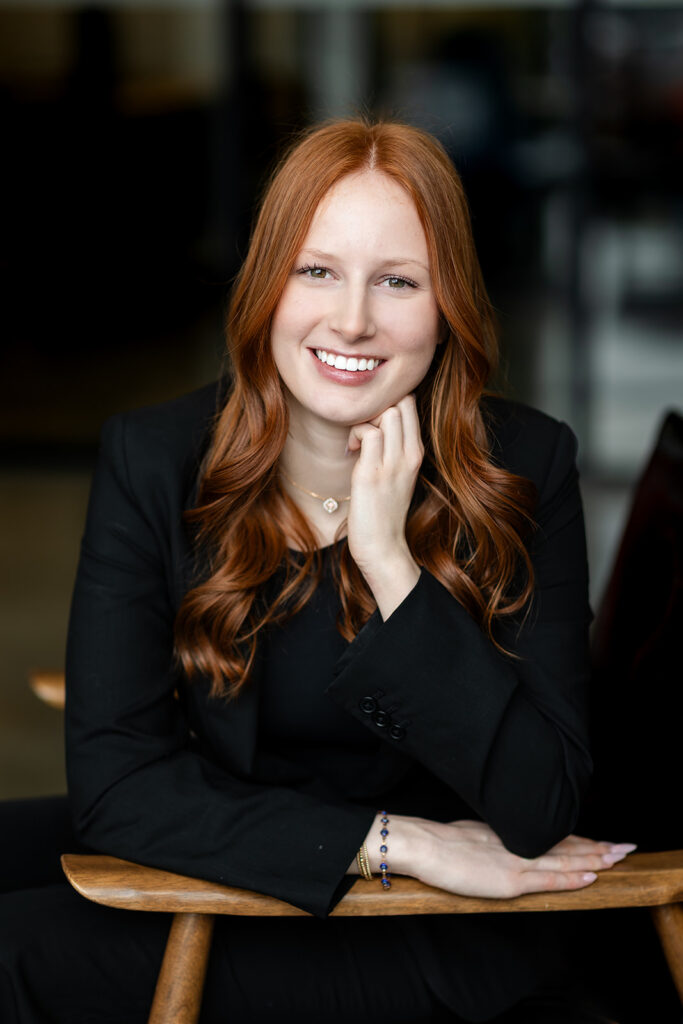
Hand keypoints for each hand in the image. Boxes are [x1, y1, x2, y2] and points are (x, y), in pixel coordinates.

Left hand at [346, 395, 422, 616]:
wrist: (383, 547)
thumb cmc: (384, 511)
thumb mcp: (398, 475)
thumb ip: (394, 448)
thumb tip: (376, 423)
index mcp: (417, 453)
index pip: (410, 404)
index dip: (388, 404)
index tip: (373, 425)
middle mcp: (410, 455)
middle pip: (400, 402)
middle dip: (375, 408)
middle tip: (362, 431)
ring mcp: (393, 464)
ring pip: (387, 412)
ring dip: (365, 420)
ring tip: (356, 443)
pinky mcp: (372, 474)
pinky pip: (369, 433)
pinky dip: (355, 435)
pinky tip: (351, 452)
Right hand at [388, 817, 636, 897]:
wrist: (422, 844)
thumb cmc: (437, 841)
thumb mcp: (469, 832)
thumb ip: (489, 840)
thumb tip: (495, 848)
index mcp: (506, 833)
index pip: (550, 836)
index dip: (577, 838)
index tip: (597, 838)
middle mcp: (516, 843)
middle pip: (564, 844)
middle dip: (596, 846)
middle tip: (623, 846)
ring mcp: (515, 861)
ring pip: (564, 860)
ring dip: (594, 859)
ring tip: (618, 858)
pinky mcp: (510, 880)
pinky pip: (548, 880)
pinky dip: (572, 878)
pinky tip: (591, 876)